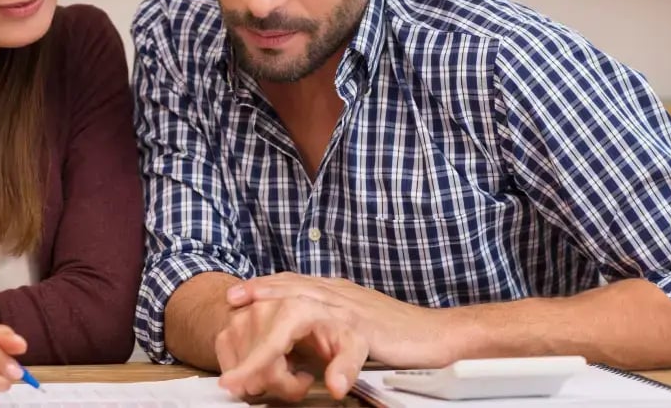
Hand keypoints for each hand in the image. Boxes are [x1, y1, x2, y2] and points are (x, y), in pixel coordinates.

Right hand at [215, 294, 368, 401]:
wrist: (317, 309)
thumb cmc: (332, 327)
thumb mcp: (351, 345)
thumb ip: (346, 366)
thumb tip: (336, 387)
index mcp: (293, 310)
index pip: (268, 345)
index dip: (251, 367)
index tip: (231, 383)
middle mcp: (264, 307)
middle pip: (256, 361)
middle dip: (276, 382)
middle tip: (300, 380)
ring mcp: (245, 313)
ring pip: (240, 361)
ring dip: (261, 375)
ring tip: (287, 368)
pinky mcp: (231, 322)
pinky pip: (228, 357)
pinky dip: (245, 367)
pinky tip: (267, 362)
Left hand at [229, 272, 453, 367]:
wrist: (438, 334)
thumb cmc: (395, 333)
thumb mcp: (348, 323)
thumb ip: (323, 328)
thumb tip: (296, 344)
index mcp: (333, 294)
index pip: (291, 283)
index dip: (263, 286)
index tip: (235, 294)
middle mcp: (340, 297)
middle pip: (291, 292)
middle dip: (259, 297)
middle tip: (232, 304)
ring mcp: (354, 313)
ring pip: (309, 316)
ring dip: (279, 338)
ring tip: (258, 357)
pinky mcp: (374, 335)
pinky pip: (354, 350)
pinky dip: (342, 368)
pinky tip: (332, 386)